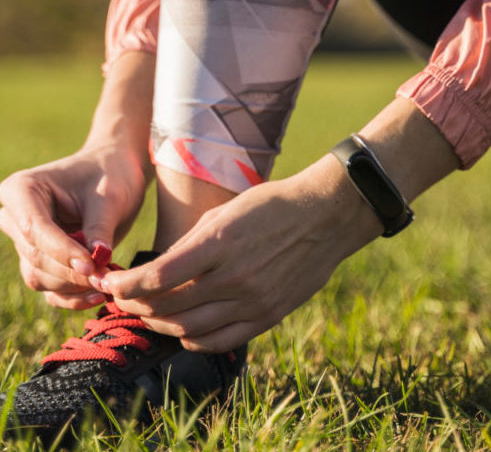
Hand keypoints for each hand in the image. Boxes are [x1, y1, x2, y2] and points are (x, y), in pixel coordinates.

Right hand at [0, 144, 147, 308]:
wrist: (117, 172)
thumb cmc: (112, 175)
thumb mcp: (110, 197)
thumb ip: (100, 228)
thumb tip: (97, 262)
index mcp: (22, 190)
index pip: (35, 230)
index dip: (63, 252)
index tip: (93, 266)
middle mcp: (15, 217)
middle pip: (35, 257)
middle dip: (72, 272)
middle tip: (107, 276)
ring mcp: (26, 241)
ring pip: (40, 277)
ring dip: (74, 286)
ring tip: (109, 281)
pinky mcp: (42, 260)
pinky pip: (49, 289)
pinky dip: (72, 297)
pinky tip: (99, 295)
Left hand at [103, 155, 381, 352]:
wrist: (324, 217)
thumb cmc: (272, 205)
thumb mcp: (226, 212)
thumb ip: (191, 245)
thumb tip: (158, 271)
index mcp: (218, 244)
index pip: (156, 278)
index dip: (126, 285)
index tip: (111, 283)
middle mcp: (233, 277)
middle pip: (167, 305)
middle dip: (135, 304)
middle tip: (123, 298)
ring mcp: (252, 301)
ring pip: (189, 327)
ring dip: (159, 323)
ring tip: (148, 314)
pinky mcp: (268, 315)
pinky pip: (221, 340)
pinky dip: (193, 338)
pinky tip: (183, 329)